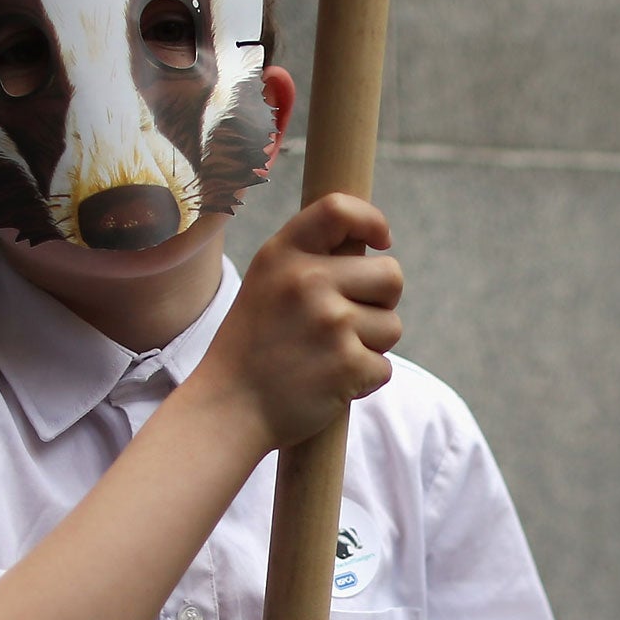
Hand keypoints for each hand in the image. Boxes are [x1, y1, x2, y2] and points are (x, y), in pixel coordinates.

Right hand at [191, 192, 403, 454]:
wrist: (227, 409)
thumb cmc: (254, 346)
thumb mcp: (266, 283)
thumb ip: (309, 259)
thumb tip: (373, 242)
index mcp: (284, 254)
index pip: (339, 209)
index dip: (372, 221)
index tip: (381, 241)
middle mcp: (308, 281)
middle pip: (390, 275)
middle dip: (381, 301)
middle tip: (349, 322)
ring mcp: (330, 323)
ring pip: (392, 325)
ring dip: (371, 345)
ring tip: (329, 356)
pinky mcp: (347, 365)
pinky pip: (384, 367)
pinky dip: (364, 380)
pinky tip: (329, 382)